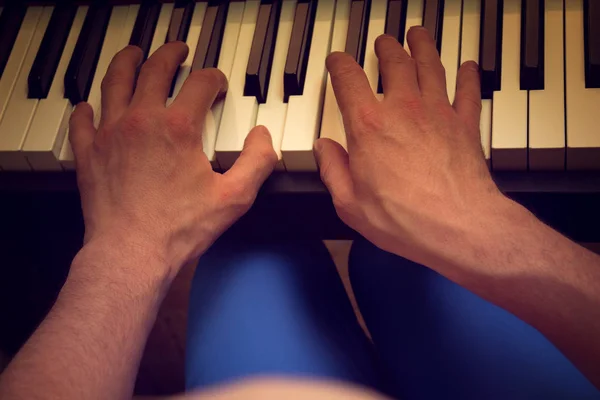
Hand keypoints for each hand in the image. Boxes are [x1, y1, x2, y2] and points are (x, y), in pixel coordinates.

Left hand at [70, 42, 276, 277]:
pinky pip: (83, 121)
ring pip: (115, 83)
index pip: (199, 83)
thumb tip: (263, 137)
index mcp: (178, 127)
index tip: (217, 83)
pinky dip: (87, 109)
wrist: (132, 253)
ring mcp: (110, 134)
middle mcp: (141, 120)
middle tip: (177, 50)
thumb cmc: (180, 228)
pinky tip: (90, 106)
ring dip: (126, 63)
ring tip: (132, 54)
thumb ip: (257, 161)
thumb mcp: (235, 197)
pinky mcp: (89, 154)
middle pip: (154, 71)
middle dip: (169, 55)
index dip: (213, 78)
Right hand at [314, 27, 510, 270]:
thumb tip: (324, 149)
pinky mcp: (465, 126)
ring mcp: (438, 113)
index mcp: (369, 127)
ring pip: (431, 66)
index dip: (340, 65)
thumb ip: (333, 170)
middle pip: (395, 63)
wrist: (458, 227)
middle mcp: (403, 110)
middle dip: (386, 48)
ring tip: (419, 34)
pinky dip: (469, 76)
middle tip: (384, 42)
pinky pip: (468, 91)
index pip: (349, 80)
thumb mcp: (350, 203)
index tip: (337, 61)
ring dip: (423, 46)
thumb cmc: (405, 219)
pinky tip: (468, 67)